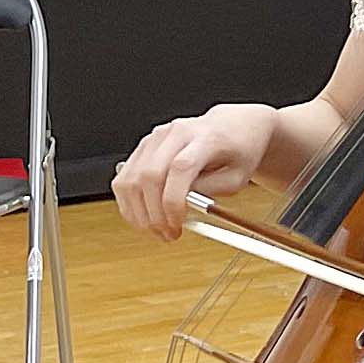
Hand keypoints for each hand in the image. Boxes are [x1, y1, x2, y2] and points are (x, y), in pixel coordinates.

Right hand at [112, 103, 276, 240]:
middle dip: (155, 213)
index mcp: (205, 137)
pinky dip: (129, 204)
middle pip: (150, 175)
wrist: (234, 128)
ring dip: (139, 213)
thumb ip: (210, 192)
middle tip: (167, 234)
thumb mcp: (238, 177)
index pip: (180, 168)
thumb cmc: (239, 151)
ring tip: (157, 231)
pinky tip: (144, 218)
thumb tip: (182, 207)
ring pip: (130, 179)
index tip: (178, 224)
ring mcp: (155, 138)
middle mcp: (176, 133)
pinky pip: (124, 179)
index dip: (173, 201)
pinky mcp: (143, 147)